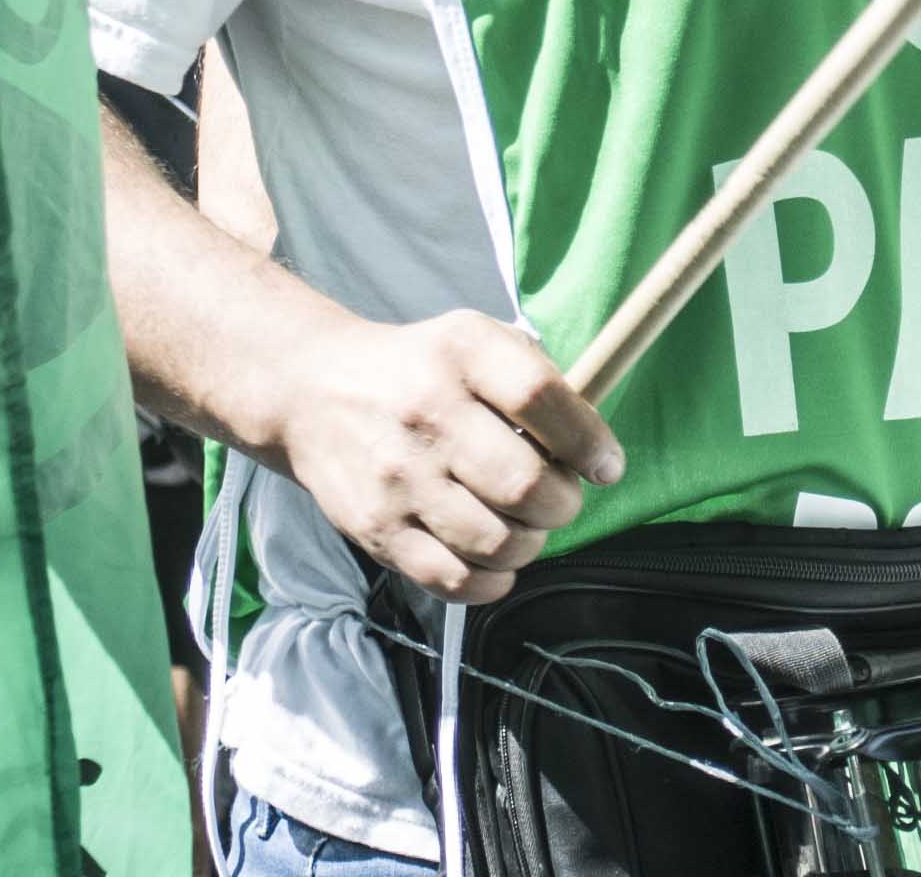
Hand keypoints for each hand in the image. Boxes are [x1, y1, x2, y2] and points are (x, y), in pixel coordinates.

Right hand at [277, 308, 623, 604]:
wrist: (314, 392)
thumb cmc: (418, 367)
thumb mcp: (473, 339)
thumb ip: (533, 377)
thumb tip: (591, 444)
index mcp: (462, 353)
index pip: (540, 398)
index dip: (588, 439)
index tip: (606, 465)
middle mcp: (428, 414)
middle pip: (525, 482)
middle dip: (563, 503)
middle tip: (560, 498)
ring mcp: (400, 478)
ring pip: (496, 541)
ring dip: (531, 543)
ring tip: (526, 525)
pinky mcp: (377, 530)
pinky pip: (454, 582)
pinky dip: (492, 580)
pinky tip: (496, 557)